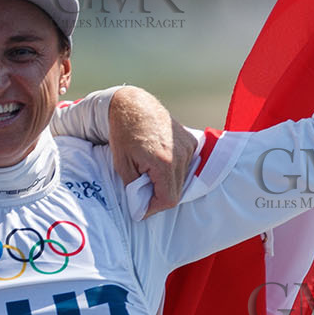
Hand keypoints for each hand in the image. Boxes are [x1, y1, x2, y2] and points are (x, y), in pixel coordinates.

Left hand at [108, 87, 197, 216]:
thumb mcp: (122, 165)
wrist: (134, 106)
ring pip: (182, 179)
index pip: (169, 199)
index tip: (142, 208)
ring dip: (167, 182)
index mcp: (164, 163)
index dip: (154, 208)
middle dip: (159, 195)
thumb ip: (134, 188)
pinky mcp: (191, 142)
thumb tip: (140, 206)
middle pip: (177, 191)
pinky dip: (175, 169)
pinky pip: (187, 165)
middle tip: (142, 191)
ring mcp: (188, 147)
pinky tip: (161, 161)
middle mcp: (181, 156)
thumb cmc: (124, 133)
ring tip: (149, 173)